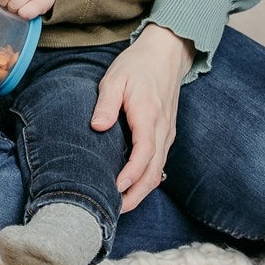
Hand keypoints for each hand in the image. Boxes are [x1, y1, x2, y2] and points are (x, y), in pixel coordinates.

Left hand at [89, 23, 191, 211]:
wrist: (166, 54)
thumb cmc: (137, 65)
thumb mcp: (115, 78)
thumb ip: (106, 103)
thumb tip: (97, 126)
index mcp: (148, 114)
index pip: (144, 152)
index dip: (131, 174)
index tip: (116, 188)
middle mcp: (162, 128)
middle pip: (154, 171)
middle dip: (137, 194)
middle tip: (116, 210)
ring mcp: (167, 133)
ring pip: (158, 170)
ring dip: (142, 190)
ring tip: (121, 204)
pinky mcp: (166, 134)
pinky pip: (159, 161)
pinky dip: (147, 178)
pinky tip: (132, 185)